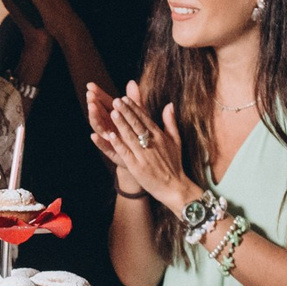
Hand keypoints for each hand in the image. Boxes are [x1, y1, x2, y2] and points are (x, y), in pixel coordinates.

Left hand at [90, 80, 198, 205]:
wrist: (174, 187)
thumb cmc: (174, 164)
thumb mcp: (176, 141)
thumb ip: (170, 122)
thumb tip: (169, 104)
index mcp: (160, 136)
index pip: (145, 119)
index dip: (134, 108)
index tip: (125, 98)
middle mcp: (152, 144)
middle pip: (137, 125)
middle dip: (126, 112)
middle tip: (116, 101)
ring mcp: (144, 155)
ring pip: (130, 137)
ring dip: (121, 124)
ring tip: (112, 112)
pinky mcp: (137, 167)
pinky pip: (126, 152)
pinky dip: (118, 144)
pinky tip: (110, 135)